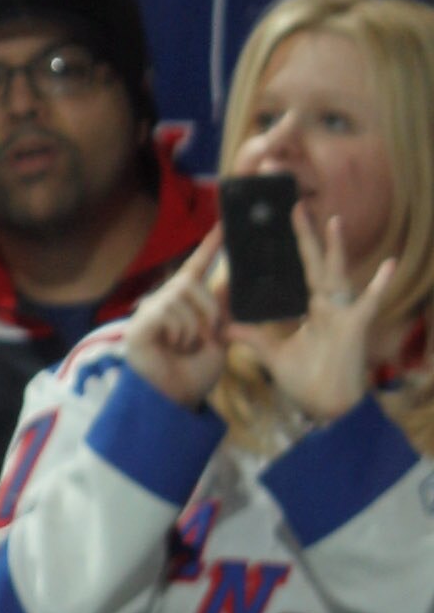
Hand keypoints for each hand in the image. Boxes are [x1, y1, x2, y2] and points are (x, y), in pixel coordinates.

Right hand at [122, 237, 228, 406]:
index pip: (198, 266)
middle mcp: (164, 300)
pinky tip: (172, 348)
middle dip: (208, 310)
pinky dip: (180, 332)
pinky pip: (169, 312)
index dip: (209, 244)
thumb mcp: (220, 336)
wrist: (177, 401)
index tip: (224, 222)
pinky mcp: (140, 324)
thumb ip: (225, 307)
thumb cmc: (194, 373)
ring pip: (182, 296)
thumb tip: (232, 277)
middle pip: (191, 282)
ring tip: (186, 347)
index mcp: (184, 302)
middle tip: (207, 337)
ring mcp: (149, 311)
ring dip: (194, 326)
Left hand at [232, 198, 405, 426]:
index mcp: (312, 308)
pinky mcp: (354, 325)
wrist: (328, 406)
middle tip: (296, 207)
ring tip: (333, 221)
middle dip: (306, 237)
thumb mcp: (273, 355)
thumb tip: (224, 328)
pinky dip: (377, 286)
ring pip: (338, 274)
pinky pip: (368, 303)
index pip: (300, 272)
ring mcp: (343, 312)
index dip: (293, 250)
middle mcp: (328, 304)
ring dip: (336, 249)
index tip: (283, 226)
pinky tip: (388, 265)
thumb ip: (252, 338)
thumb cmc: (307, 380)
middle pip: (316, 264)